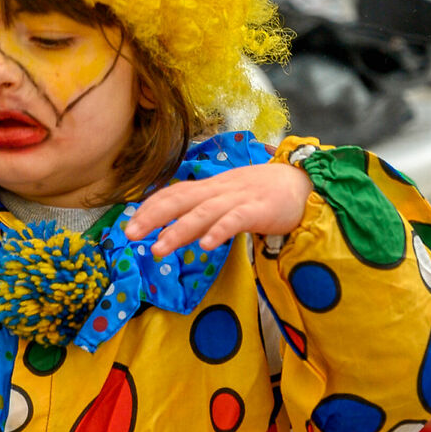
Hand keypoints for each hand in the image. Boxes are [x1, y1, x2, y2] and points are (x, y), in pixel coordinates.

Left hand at [123, 161, 311, 257]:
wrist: (302, 182)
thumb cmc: (261, 194)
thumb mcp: (226, 201)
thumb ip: (200, 215)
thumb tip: (170, 231)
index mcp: (210, 187)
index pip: (173, 193)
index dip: (150, 207)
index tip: (129, 223)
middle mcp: (219, 190)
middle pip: (180, 200)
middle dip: (152, 217)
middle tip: (130, 236)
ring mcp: (238, 198)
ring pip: (203, 212)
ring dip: (178, 231)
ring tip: (158, 249)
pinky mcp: (259, 210)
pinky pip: (236, 220)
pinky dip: (219, 231)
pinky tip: (205, 246)